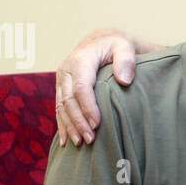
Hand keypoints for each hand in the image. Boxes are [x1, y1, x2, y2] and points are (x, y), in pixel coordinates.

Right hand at [55, 28, 146, 146]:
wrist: (101, 41)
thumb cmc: (116, 45)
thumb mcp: (124, 46)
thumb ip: (126, 60)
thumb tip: (124, 80)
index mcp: (80, 60)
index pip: (82, 87)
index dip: (88, 107)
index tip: (98, 124)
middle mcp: (66, 70)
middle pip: (68, 100)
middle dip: (78, 121)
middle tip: (90, 139)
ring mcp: (62, 80)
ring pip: (61, 107)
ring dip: (70, 126)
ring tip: (80, 143)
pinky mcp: (61, 88)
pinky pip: (59, 108)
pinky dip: (62, 125)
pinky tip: (65, 141)